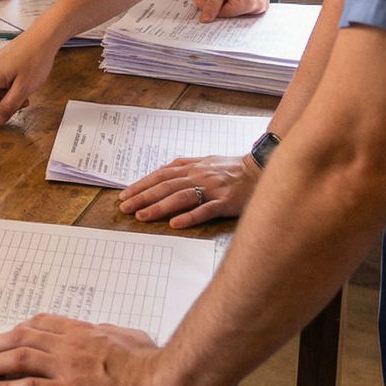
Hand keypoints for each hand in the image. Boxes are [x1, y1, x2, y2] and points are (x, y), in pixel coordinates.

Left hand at [0, 314, 177, 385]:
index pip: (41, 324)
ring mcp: (67, 367)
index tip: (5, 335)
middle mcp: (69, 345)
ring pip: (21, 358)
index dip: (18, 329)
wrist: (161, 382)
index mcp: (83, 331)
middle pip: (23, 337)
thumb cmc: (152, 361)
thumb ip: (112, 332)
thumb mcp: (131, 335)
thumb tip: (106, 331)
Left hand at [119, 154, 257, 226]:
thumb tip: (161, 173)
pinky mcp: (226, 202)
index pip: (160, 176)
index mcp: (192, 166)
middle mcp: (199, 175)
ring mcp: (212, 188)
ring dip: (159, 207)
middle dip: (143, 197)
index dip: (141, 185)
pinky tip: (175, 224)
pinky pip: (205, 210)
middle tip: (125, 207)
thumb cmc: (230, 168)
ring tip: (142, 216)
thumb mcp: (205, 161)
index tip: (125, 195)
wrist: (260, 169)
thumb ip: (184, 167)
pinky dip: (189, 216)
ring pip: (180, 197)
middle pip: (165, 186)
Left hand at [196, 0, 268, 20]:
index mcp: (249, 5)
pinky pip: (239, 2)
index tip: (197, 2)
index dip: (207, 8)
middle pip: (229, 10)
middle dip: (213, 2)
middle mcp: (258, 7)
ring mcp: (259, 3)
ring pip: (233, 5)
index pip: (224, 13)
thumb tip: (205, 19)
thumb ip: (212, 5)